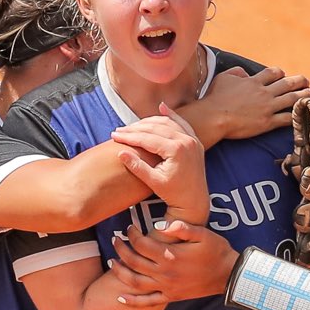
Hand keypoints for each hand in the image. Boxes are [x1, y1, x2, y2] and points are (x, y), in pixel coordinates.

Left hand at [110, 221, 237, 305]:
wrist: (230, 275)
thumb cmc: (217, 250)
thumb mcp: (203, 234)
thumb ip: (183, 228)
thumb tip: (161, 225)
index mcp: (170, 255)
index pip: (142, 244)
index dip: (132, 234)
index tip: (129, 227)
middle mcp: (165, 273)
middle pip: (134, 261)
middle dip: (121, 249)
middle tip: (115, 239)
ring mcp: (166, 287)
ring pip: (135, 281)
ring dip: (120, 272)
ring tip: (111, 262)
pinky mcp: (171, 296)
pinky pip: (148, 302)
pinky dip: (132, 302)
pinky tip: (120, 298)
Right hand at [112, 106, 208, 224]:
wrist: (194, 201)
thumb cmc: (174, 194)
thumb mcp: (153, 182)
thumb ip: (137, 167)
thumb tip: (120, 152)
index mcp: (176, 150)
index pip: (147, 138)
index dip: (129, 137)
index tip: (114, 136)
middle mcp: (186, 141)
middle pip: (156, 128)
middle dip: (135, 129)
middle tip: (119, 130)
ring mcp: (192, 140)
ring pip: (168, 123)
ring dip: (149, 122)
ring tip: (132, 126)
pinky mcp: (195, 142)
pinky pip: (182, 124)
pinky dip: (171, 116)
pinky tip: (162, 107)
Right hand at [209, 67, 309, 138]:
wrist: (215, 116)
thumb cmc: (216, 97)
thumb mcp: (224, 77)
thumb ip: (237, 72)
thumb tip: (245, 73)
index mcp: (254, 81)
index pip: (272, 73)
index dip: (280, 73)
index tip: (283, 75)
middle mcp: (264, 92)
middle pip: (287, 84)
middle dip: (299, 81)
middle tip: (306, 81)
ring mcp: (267, 107)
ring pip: (291, 99)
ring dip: (303, 95)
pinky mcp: (267, 122)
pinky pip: (286, 118)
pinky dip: (296, 116)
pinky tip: (303, 115)